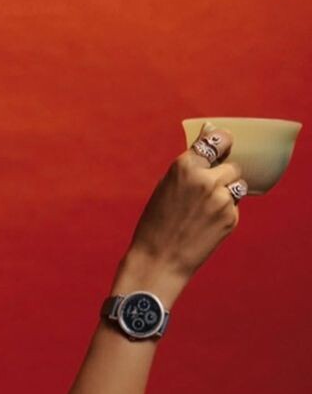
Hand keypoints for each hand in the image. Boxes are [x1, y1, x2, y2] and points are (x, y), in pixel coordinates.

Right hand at [127, 122, 247, 281]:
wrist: (158, 260)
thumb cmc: (156, 223)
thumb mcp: (166, 187)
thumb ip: (189, 165)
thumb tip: (209, 134)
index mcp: (185, 167)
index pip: (217, 140)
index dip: (222, 141)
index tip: (223, 145)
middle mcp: (206, 180)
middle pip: (232, 165)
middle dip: (223, 174)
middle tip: (206, 191)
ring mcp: (222, 200)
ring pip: (237, 186)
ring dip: (227, 192)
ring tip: (206, 209)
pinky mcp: (231, 218)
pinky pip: (235, 207)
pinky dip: (224, 212)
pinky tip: (206, 224)